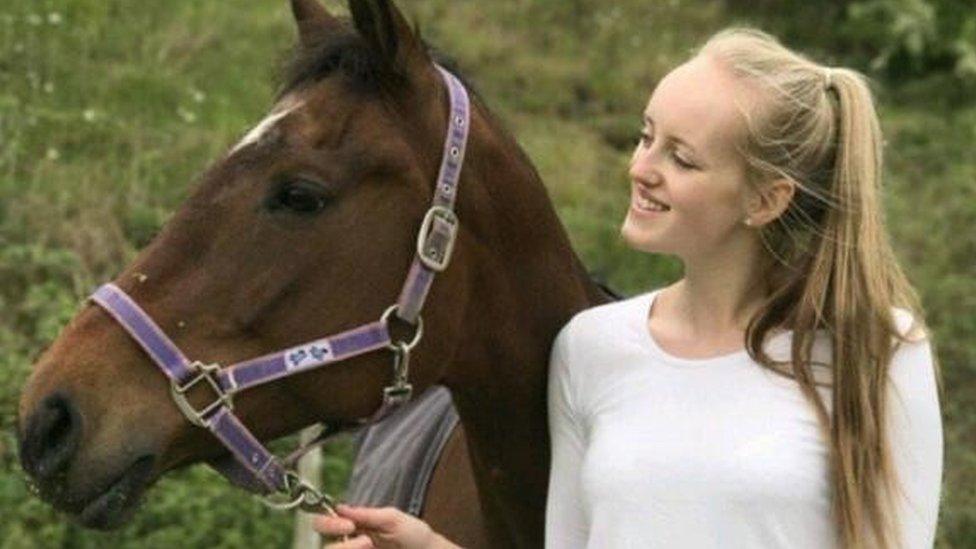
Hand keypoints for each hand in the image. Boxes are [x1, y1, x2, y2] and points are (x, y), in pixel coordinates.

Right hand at [314, 504, 458, 548]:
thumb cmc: (414, 534)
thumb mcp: (393, 519)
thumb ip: (367, 515)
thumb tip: (340, 507)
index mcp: (353, 526)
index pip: (324, 524)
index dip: (329, 524)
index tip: (349, 525)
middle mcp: (349, 544)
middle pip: (324, 547)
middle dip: (342, 546)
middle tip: (367, 541)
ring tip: (371, 546)